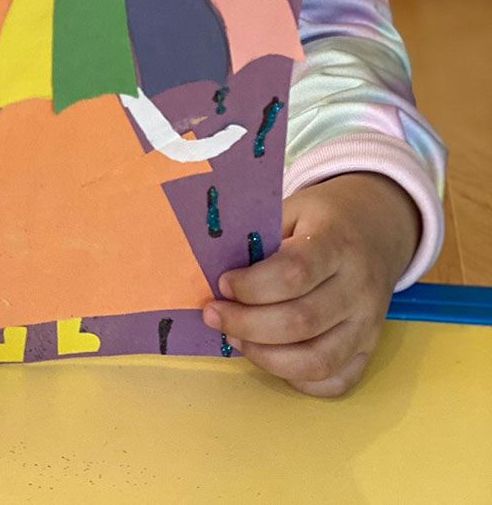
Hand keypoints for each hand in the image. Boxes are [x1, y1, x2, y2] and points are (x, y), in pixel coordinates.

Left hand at [202, 172, 420, 396]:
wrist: (376, 228)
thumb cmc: (322, 219)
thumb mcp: (293, 209)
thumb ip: (260, 236)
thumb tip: (215, 268)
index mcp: (337, 243)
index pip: (295, 272)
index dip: (253, 285)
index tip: (223, 283)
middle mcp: (359, 287)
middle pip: (301, 321)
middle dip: (247, 324)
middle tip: (214, 314)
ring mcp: (369, 324)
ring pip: (318, 360)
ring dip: (266, 357)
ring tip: (235, 338)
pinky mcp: (370, 349)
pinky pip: (336, 381)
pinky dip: (299, 379)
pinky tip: (271, 358)